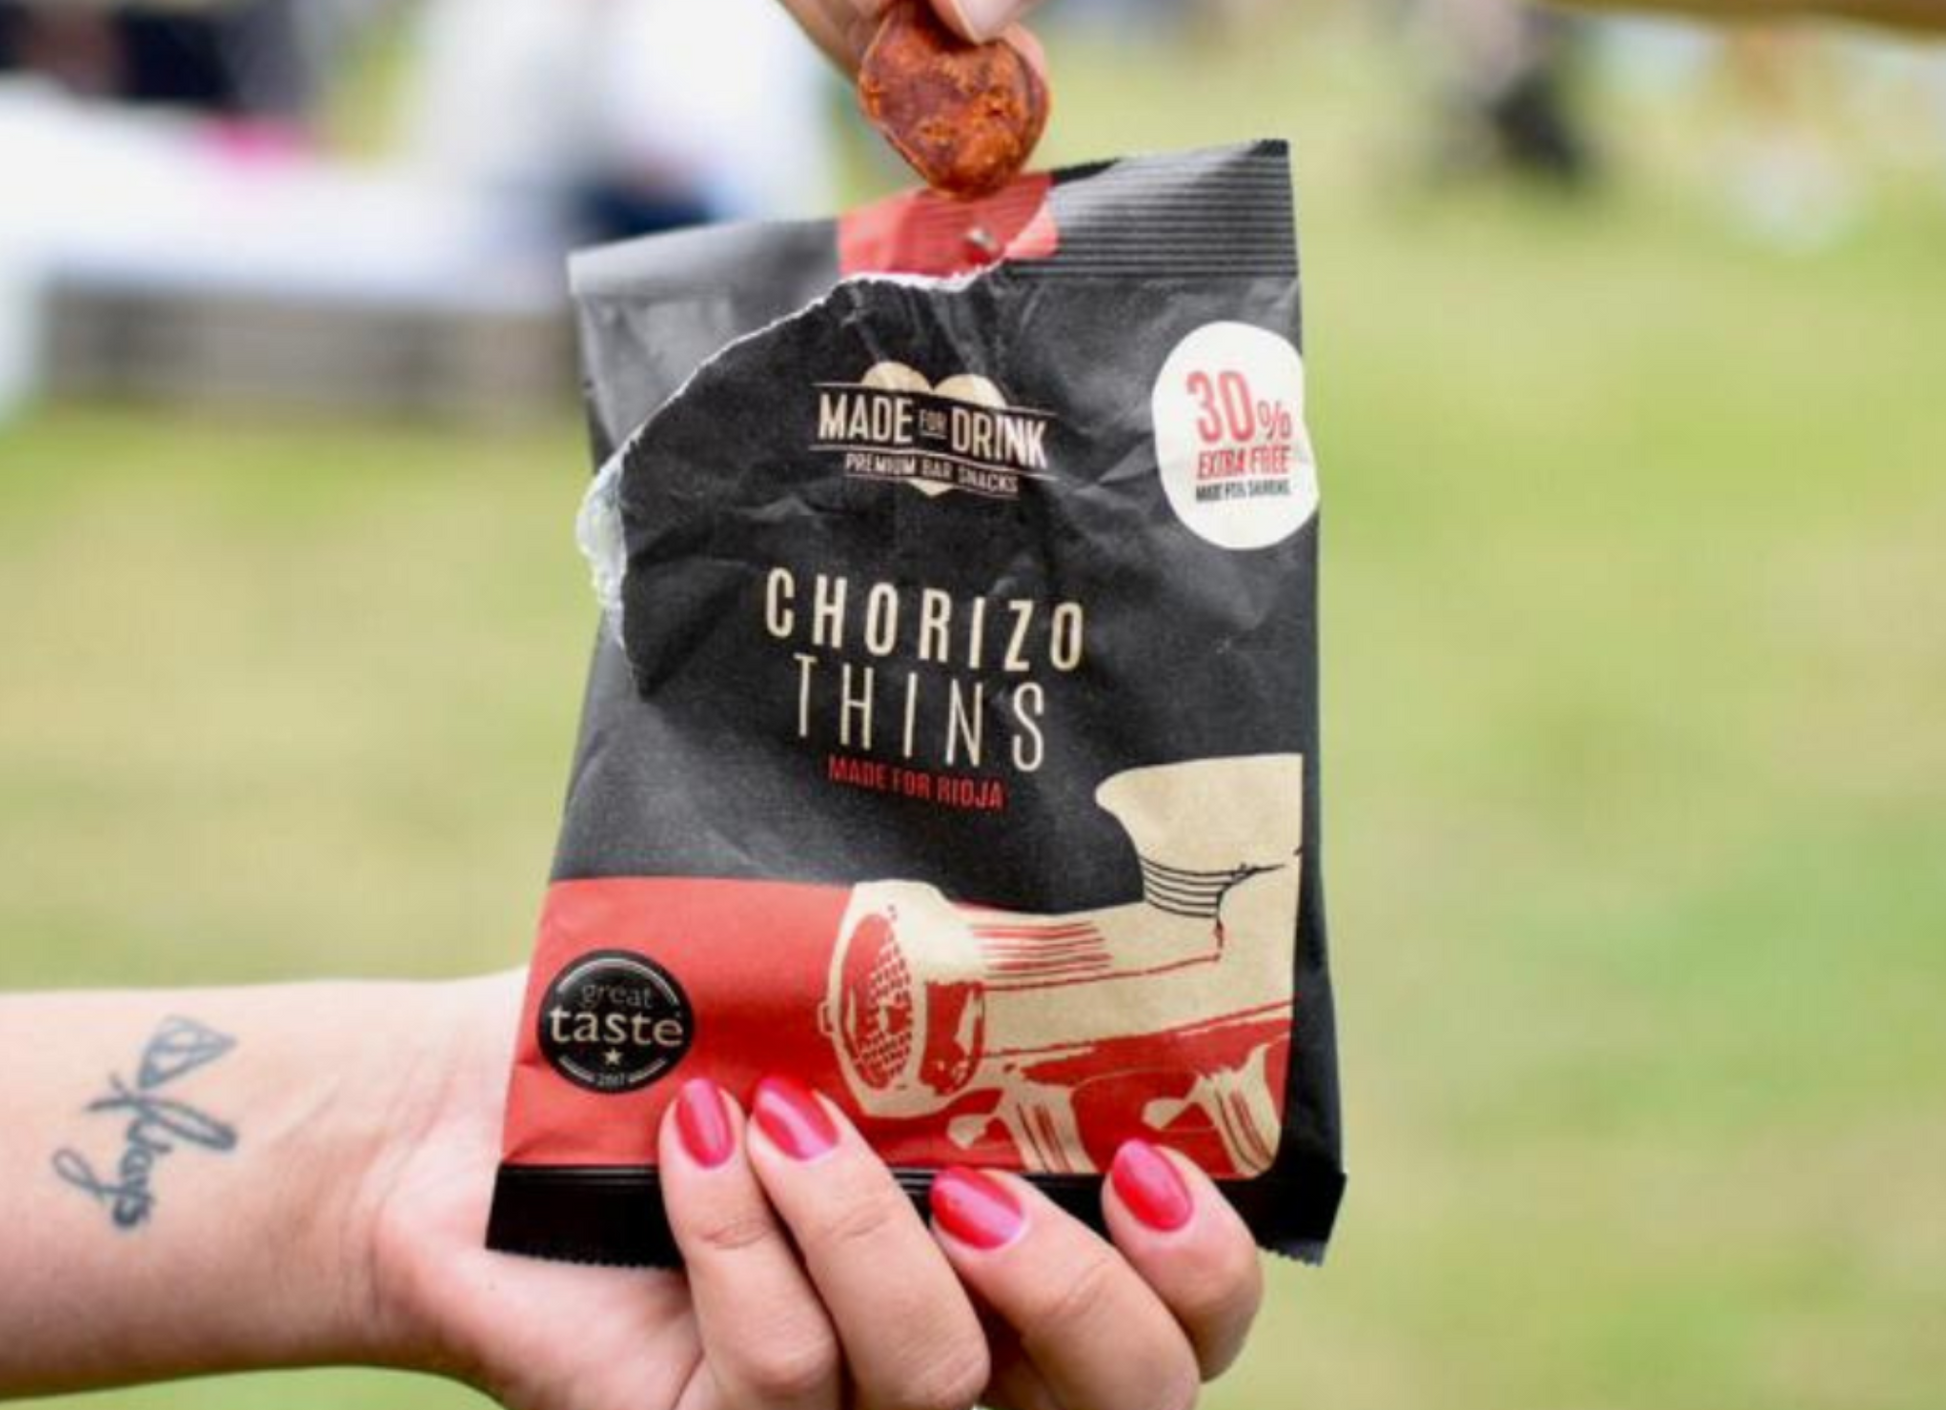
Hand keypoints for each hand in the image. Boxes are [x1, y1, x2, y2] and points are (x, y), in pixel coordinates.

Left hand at [368, 974, 1263, 1408]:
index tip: (1152, 1160)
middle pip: (1119, 1399)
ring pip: (932, 1385)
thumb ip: (941, 987)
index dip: (1205, 1269)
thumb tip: (1051, 899)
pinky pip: (776, 1379)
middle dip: (1074, 1294)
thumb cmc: (679, 1028)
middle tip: (980, 1183)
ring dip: (862, 1228)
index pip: (1181, 1315)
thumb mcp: (827, 997)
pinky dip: (738, 1243)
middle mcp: (967, 1354)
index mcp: (1020, 1244)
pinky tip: (699, 1140)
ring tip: (783, 1113)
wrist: (474, 1109)